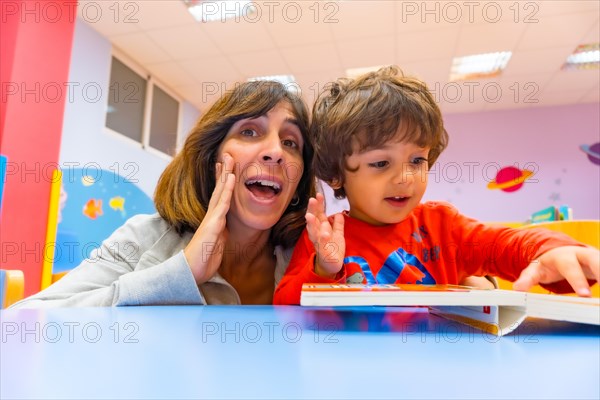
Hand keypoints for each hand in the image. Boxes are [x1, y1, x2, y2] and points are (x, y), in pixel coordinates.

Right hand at [184, 153, 234, 284]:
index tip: (225, 168)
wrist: (191, 273)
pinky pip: (222, 205)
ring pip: (220, 193)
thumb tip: (223, 229)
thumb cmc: (202, 261)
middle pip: (218, 190)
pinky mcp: (212, 225)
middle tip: (227, 155)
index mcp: (213, 221)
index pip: (218, 197)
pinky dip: (227, 191)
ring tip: (229, 160)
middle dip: (223, 172)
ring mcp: (211, 219)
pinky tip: (231, 179)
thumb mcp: (216, 246)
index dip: (222, 182)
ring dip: (226, 175)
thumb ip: (220, 235)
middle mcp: (211, 217)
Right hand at [305, 193, 344, 277]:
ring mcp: (319, 243)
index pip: (318, 214)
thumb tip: (338, 213)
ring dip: (312, 224)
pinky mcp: (323, 252)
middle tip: (312, 200)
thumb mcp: (338, 234)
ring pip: (313, 232)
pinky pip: (322, 245)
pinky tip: (324, 233)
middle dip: (312, 210)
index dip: (318, 205)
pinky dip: (323, 239)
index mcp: (321, 228)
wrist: (332, 265)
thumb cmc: (333, 248)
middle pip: (313, 220)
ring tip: (310, 216)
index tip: (318, 195)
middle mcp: (317, 234)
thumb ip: (338, 224)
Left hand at [513, 246, 599, 296]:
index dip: (578, 281)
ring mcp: (595, 257)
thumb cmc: (547, 264)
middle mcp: (582, 254)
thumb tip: (517, 289)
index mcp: (563, 257)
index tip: (584, 295)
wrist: (559, 252)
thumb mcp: (535, 270)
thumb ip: (527, 279)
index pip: (571, 268)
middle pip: (596, 261)